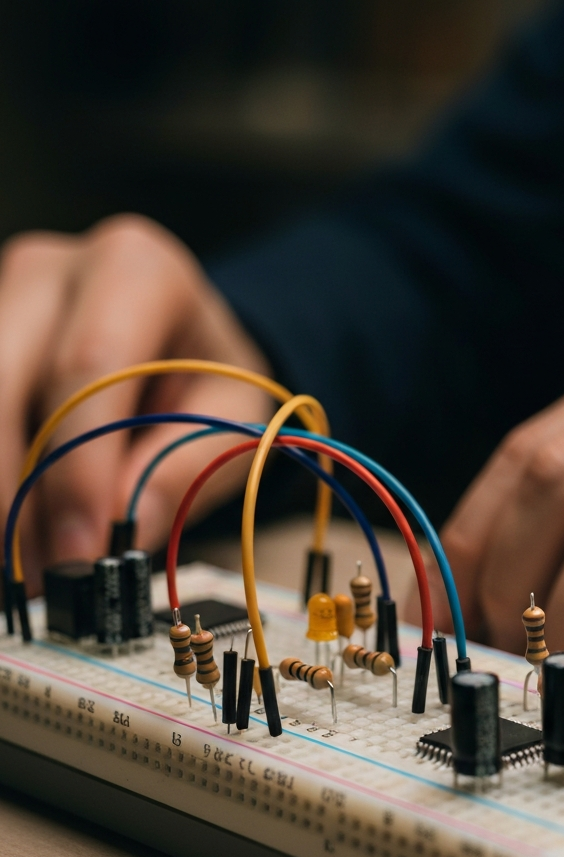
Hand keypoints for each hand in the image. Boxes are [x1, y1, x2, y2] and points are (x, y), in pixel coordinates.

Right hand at [0, 215, 272, 590]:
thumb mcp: (233, 417)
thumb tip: (124, 531)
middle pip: (5, 377)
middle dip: (14, 489)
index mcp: (139, 269)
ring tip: (27, 567)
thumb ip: (184, 466)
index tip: (82, 550)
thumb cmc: (212, 374)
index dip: (77, 466)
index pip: (91, 365)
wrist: (185, 340)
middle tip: (38, 574)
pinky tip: (11, 532)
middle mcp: (56, 268)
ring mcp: (4, 294)